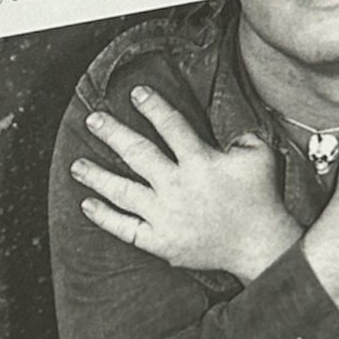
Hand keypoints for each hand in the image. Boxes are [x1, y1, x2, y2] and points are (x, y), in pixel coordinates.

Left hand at [71, 87, 300, 279]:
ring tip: (77, 165)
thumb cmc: (261, 197)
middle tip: (93, 120)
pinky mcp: (161, 241)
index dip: (153, 106)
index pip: (170, 126)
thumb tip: (224, 122)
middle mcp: (177, 186)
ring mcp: (165, 216)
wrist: (260, 245)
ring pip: (122, 191)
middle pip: (137, 153)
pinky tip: (87, 204)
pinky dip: (104, 217)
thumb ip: (240, 134)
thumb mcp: (259, 155)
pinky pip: (125, 229)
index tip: (136, 93)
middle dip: (113, 133)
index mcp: (200, 162)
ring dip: (97, 175)